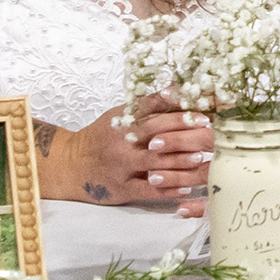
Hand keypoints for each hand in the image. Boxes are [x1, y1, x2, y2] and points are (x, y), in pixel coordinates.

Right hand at [59, 92, 212, 215]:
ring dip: (179, 160)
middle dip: (183, 129)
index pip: (152, 107)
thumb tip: (178, 90)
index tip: (201, 106)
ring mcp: (121, 165)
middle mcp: (122, 140)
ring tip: (201, 157)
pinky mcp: (121, 188)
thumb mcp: (119, 117)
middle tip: (208, 129)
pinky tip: (185, 188)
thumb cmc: (102, 138)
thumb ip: (147, 106)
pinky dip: (167, 189)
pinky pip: (147, 190)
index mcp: (123, 120)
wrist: (71, 165)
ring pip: (153, 161)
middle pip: (155, 131)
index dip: (177, 106)